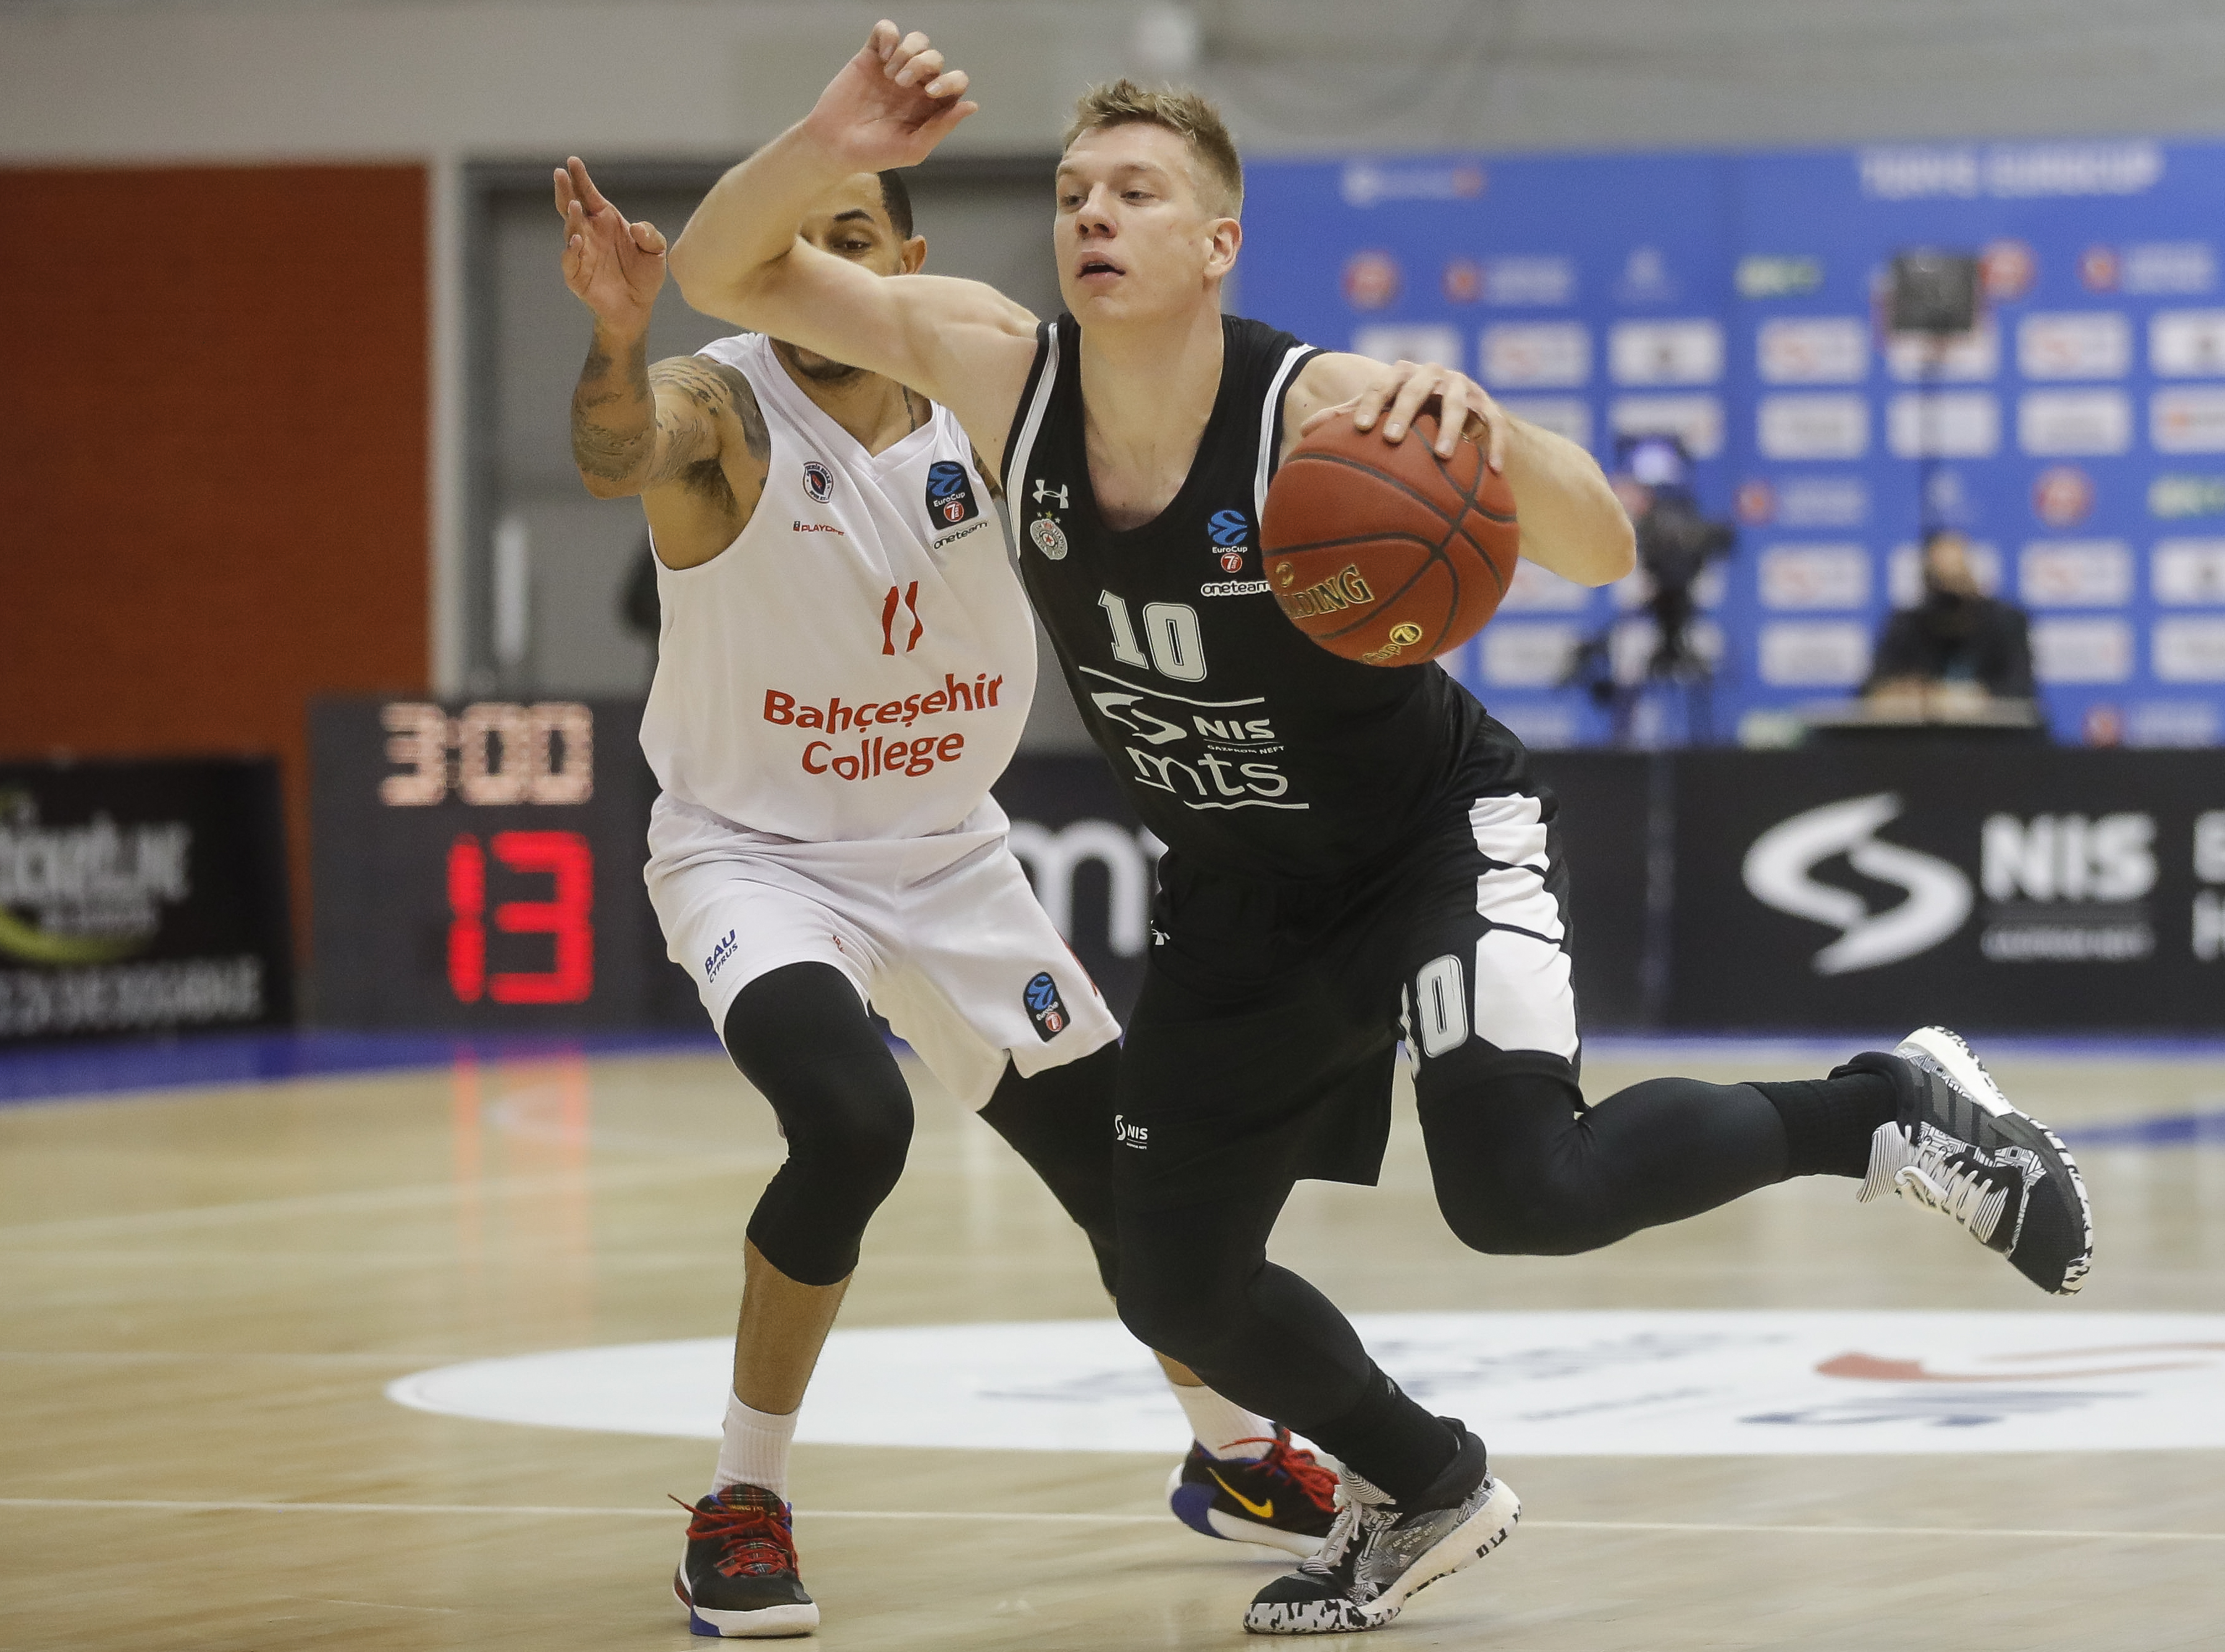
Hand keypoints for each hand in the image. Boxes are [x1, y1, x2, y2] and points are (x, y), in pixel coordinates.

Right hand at [555, 156, 667, 332]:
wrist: (637, 308)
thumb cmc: (644, 276)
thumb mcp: (656, 252)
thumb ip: (651, 235)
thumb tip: (636, 228)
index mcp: (605, 221)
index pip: (589, 195)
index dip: (580, 178)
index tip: (572, 161)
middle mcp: (589, 233)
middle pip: (571, 206)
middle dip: (565, 189)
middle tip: (560, 174)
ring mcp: (580, 253)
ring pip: (570, 230)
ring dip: (571, 217)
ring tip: (574, 204)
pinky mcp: (576, 275)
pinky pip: (570, 260)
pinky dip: (571, 250)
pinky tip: (576, 240)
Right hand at [801, 19, 978, 172]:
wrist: (832, 145)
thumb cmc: (873, 154)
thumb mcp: (912, 149)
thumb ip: (942, 127)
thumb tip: (972, 105)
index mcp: (930, 106)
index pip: (956, 82)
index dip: (951, 81)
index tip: (930, 93)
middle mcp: (916, 84)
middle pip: (936, 58)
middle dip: (924, 65)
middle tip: (902, 83)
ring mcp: (894, 68)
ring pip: (917, 40)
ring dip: (909, 51)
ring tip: (891, 74)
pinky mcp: (871, 56)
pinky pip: (887, 30)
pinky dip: (888, 35)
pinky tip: (881, 55)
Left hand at [1300, 359, 1509, 471]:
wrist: (1457, 407)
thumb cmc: (1408, 412)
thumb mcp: (1380, 410)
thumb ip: (1346, 416)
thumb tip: (1303, 433)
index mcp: (1402, 375)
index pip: (1382, 385)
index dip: (1370, 403)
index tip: (1360, 428)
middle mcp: (1433, 376)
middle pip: (1416, 389)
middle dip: (1405, 412)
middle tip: (1393, 439)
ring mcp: (1462, 388)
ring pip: (1456, 404)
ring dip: (1450, 428)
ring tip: (1442, 455)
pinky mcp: (1489, 405)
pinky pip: (1496, 424)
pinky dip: (1496, 445)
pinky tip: (1495, 470)